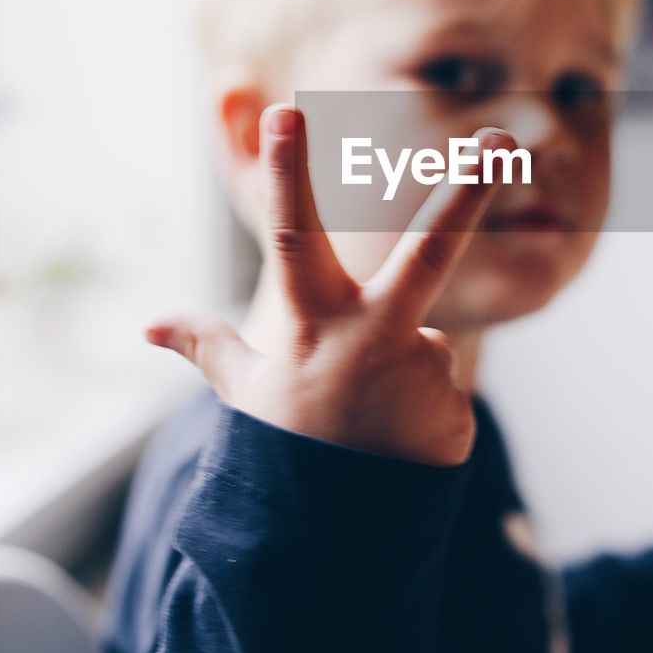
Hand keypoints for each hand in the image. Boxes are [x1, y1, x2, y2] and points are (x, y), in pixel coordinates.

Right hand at [145, 105, 512, 466]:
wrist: (330, 541)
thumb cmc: (289, 447)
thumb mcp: (247, 393)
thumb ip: (209, 347)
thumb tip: (149, 324)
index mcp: (311, 325)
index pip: (290, 235)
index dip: (283, 172)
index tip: (283, 111)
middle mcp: (368, 343)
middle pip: (427, 254)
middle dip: (466, 193)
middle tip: (503, 141)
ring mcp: (415, 378)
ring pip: (427, 345)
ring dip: (403, 381)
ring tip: (373, 432)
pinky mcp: (453, 415)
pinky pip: (444, 393)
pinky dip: (425, 417)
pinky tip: (398, 452)